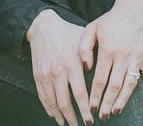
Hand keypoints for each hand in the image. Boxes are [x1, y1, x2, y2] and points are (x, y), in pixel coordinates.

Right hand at [25, 8, 94, 124]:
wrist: (43, 27)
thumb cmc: (67, 32)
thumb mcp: (84, 41)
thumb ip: (94, 56)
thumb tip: (104, 74)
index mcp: (72, 64)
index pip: (80, 94)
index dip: (85, 109)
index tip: (91, 119)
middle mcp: (58, 72)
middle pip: (66, 103)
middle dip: (74, 118)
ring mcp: (46, 75)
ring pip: (53, 103)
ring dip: (61, 117)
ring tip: (67, 124)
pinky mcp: (37, 76)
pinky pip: (43, 97)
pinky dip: (48, 109)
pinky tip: (54, 115)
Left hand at [81, 0, 142, 116]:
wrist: (134, 8)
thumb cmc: (110, 20)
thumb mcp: (92, 28)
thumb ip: (84, 47)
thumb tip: (86, 67)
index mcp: (108, 49)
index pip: (100, 78)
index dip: (96, 95)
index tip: (91, 107)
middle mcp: (123, 55)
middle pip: (114, 85)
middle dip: (107, 103)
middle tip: (102, 116)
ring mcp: (137, 57)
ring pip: (130, 85)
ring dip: (123, 100)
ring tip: (116, 112)